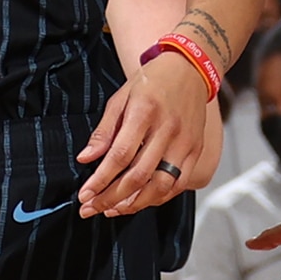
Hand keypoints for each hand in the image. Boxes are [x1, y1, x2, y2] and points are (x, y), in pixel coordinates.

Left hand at [74, 58, 211, 216]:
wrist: (189, 70)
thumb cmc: (151, 83)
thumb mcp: (120, 98)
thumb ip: (104, 131)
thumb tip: (86, 158)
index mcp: (145, 113)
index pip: (120, 155)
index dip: (101, 179)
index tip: (85, 194)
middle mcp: (167, 130)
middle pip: (139, 175)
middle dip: (111, 197)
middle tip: (91, 208)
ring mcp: (185, 143)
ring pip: (160, 185)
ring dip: (134, 204)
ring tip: (112, 210)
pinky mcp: (195, 151)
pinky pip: (177, 183)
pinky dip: (157, 198)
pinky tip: (138, 202)